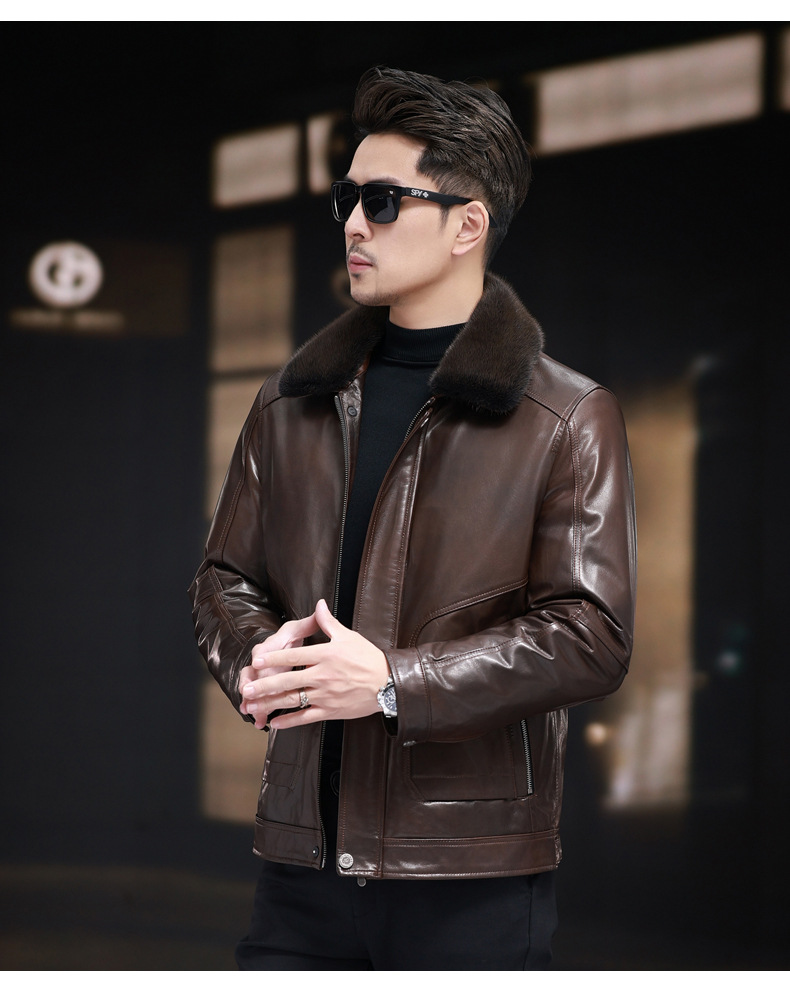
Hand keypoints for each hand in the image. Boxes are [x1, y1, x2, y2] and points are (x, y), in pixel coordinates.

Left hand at [241, 599, 388, 728]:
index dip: (273, 658)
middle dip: (264, 686)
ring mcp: (325, 695)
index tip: (256, 660)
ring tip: (253, 706)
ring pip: (293, 700)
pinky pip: (305, 717)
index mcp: (325, 655)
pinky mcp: (331, 711)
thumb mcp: (348, 636)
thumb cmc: (368, 658)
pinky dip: (289, 722)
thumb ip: (328, 622)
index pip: (294, 656)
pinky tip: (275, 723)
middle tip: (247, 689)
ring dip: (271, 704)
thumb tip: (319, 604)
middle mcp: (322, 676)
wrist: (388, 683)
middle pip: (287, 681)